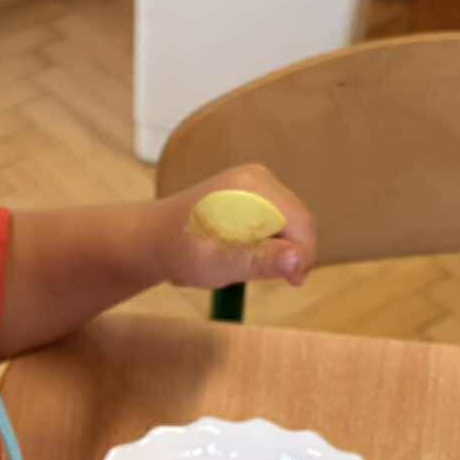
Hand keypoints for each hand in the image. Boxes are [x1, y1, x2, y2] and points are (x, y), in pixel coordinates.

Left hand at [155, 162, 316, 292]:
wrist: (155, 238)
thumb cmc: (182, 253)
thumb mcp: (222, 264)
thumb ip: (261, 260)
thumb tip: (298, 260)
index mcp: (252, 188)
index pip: (301, 222)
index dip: (304, 255)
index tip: (293, 283)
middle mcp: (258, 177)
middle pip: (298, 219)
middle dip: (290, 251)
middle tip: (265, 276)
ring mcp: (255, 180)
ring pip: (289, 220)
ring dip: (278, 245)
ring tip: (245, 260)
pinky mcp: (251, 189)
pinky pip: (276, 216)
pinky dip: (269, 237)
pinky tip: (243, 247)